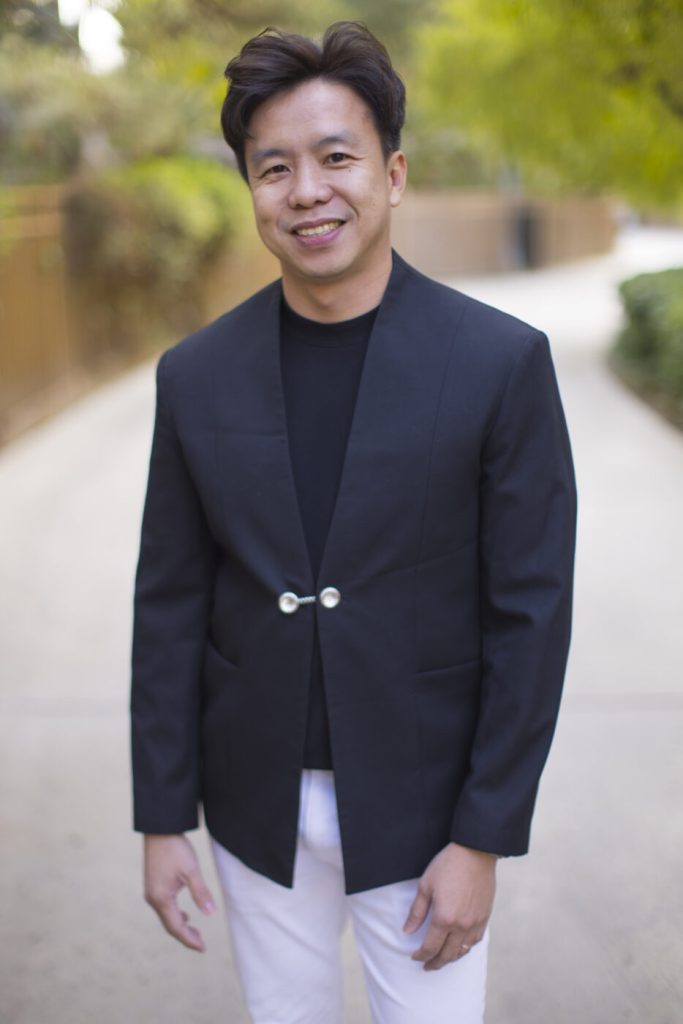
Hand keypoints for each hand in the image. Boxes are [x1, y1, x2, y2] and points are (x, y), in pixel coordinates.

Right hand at [143, 834, 215, 951]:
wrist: (159, 830)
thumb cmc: (175, 848)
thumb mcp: (191, 870)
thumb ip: (201, 892)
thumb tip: (210, 914)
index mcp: (161, 898)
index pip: (176, 927)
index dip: (189, 939)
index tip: (203, 948)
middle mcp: (153, 898)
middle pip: (169, 925)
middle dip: (185, 935)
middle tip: (201, 944)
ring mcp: (151, 892)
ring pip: (166, 916)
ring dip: (180, 925)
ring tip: (195, 931)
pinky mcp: (153, 885)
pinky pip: (164, 907)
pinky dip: (175, 915)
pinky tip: (185, 914)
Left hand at [402, 842, 496, 970]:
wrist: (475, 853)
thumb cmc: (448, 865)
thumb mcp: (426, 885)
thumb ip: (417, 912)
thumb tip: (407, 931)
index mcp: (444, 918)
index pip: (430, 947)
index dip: (420, 955)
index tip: (414, 957)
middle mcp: (461, 925)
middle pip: (447, 954)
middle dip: (435, 963)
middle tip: (426, 966)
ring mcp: (475, 923)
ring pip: (462, 951)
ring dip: (450, 958)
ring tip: (441, 959)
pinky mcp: (485, 917)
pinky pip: (475, 941)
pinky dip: (465, 948)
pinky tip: (459, 947)